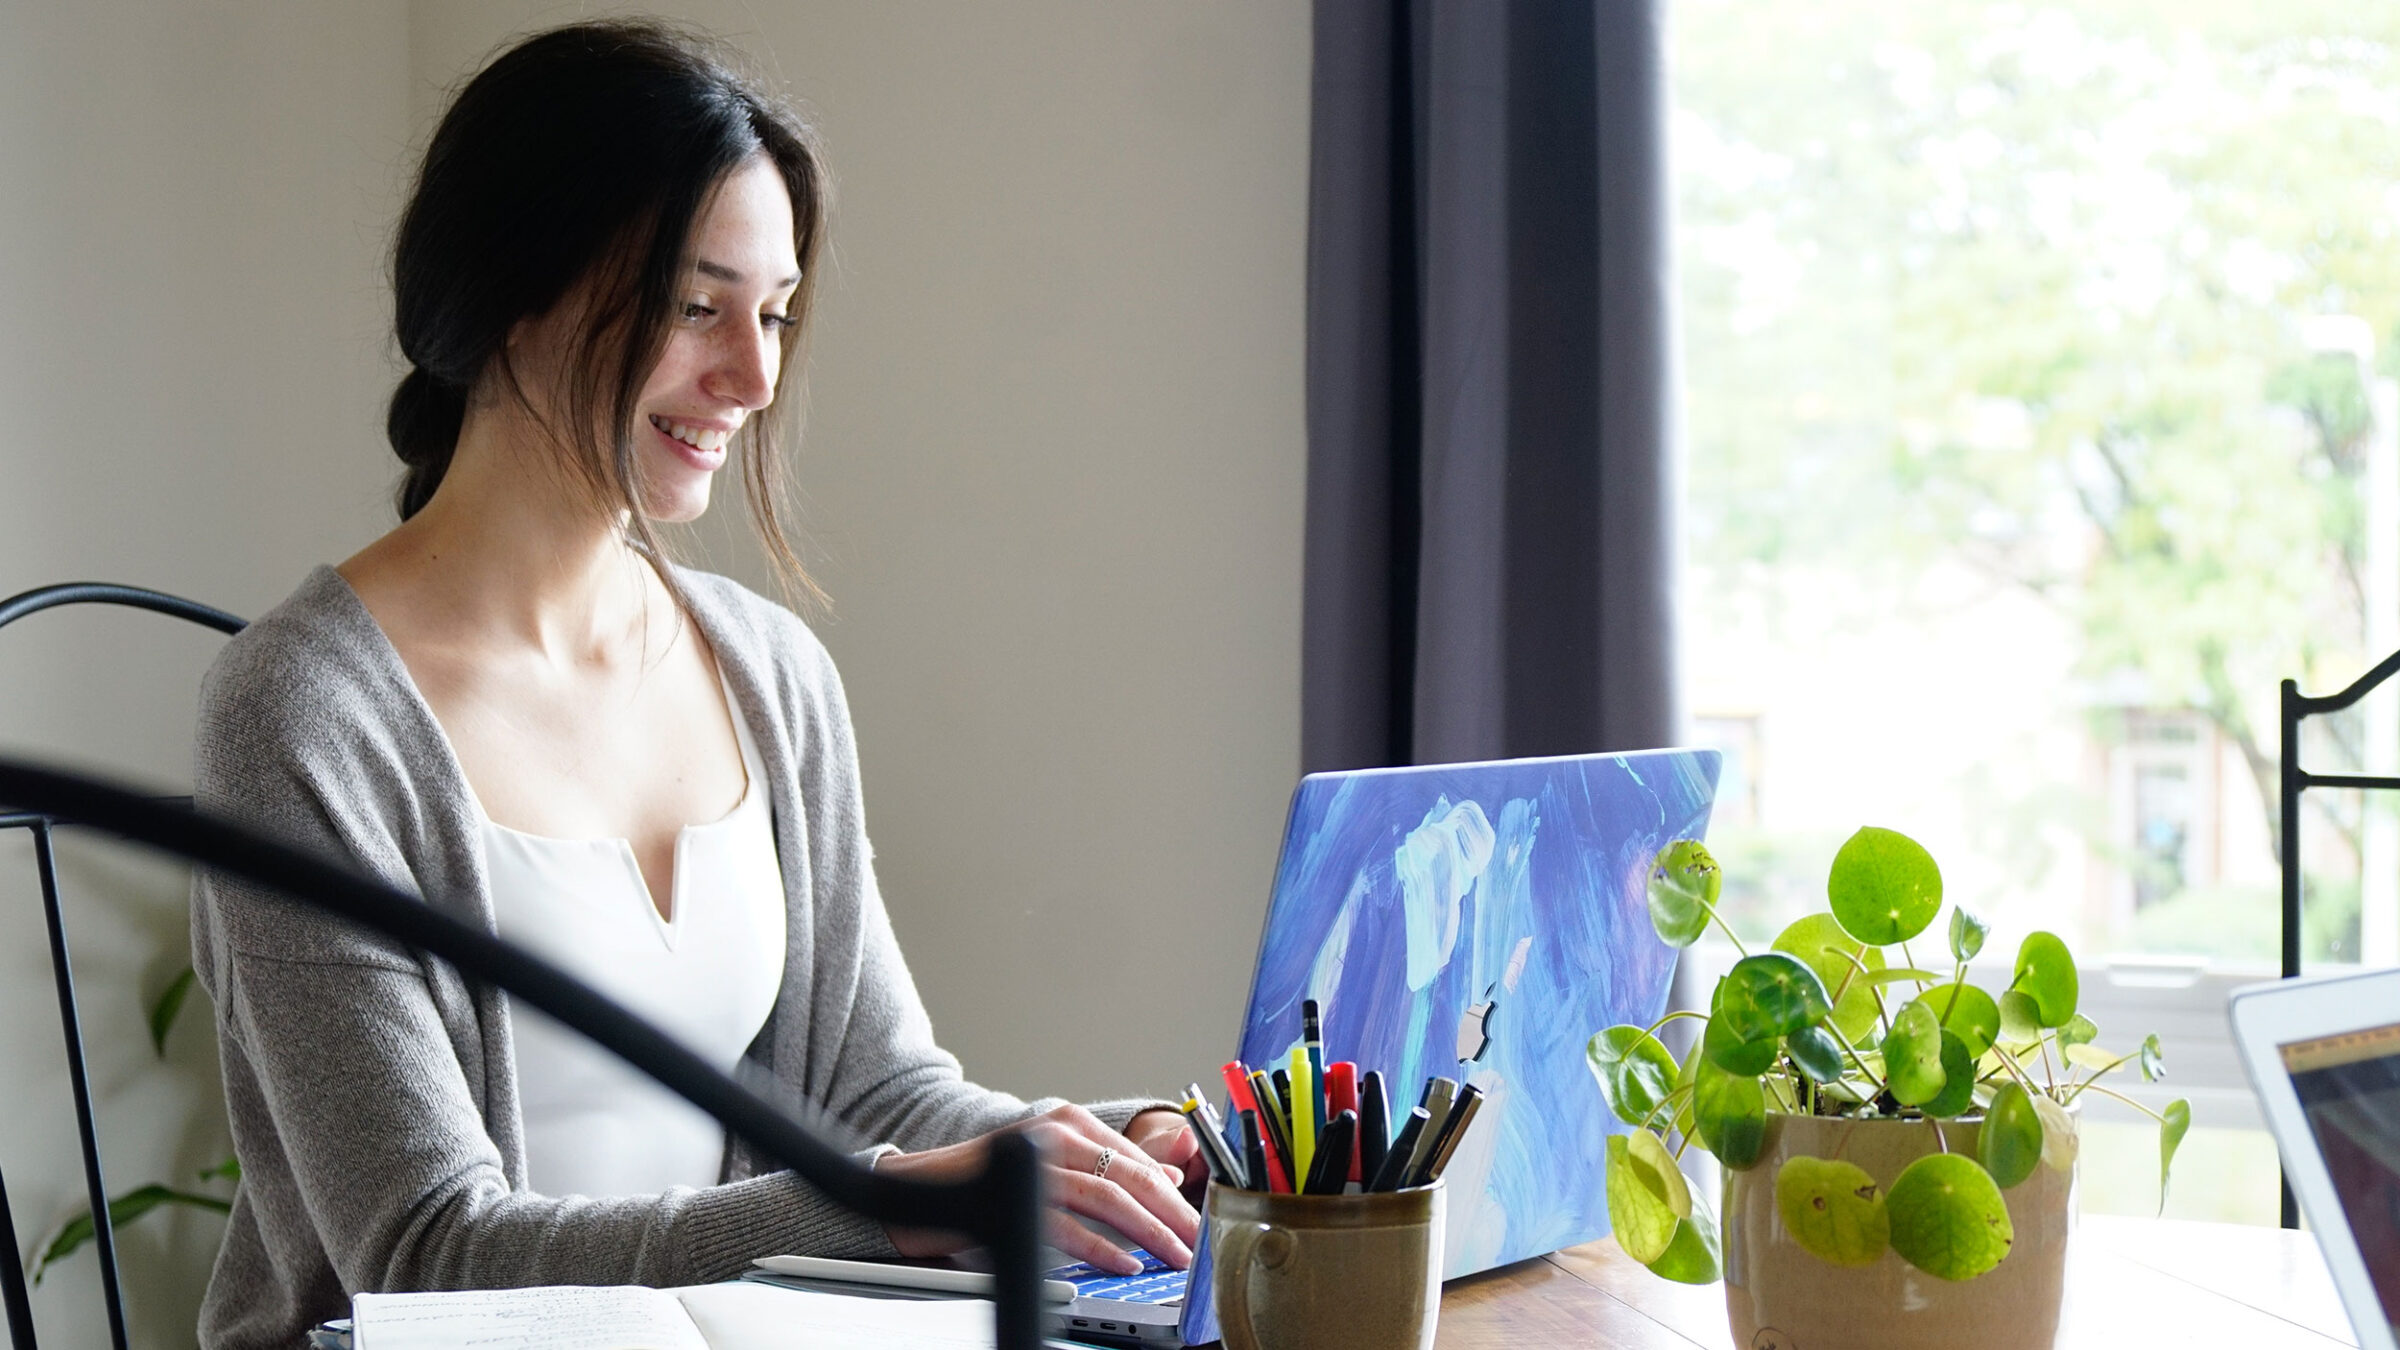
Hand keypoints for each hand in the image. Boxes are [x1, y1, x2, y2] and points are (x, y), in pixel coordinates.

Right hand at [873, 1104, 1199, 1274]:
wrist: (919, 1186)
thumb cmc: (988, 1179)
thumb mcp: (1053, 1167)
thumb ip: (1107, 1171)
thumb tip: (1170, 1179)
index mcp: (1071, 1124)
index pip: (1136, 1160)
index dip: (1174, 1194)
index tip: (1200, 1222)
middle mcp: (1056, 1134)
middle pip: (1130, 1176)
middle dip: (1172, 1214)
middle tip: (1198, 1243)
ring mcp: (1034, 1161)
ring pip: (1107, 1198)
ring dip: (1148, 1232)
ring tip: (1173, 1257)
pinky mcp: (1012, 1194)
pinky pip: (1068, 1224)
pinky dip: (1102, 1248)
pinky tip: (1125, 1264)